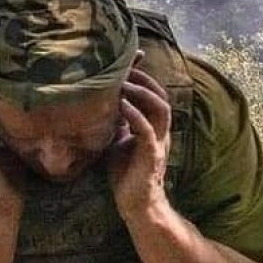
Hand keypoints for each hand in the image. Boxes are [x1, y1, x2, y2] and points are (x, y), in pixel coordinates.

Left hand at [109, 68, 172, 217]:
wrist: (135, 203)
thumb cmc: (126, 172)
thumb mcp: (117, 140)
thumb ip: (116, 122)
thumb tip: (102, 103)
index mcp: (152, 126)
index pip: (154, 94)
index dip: (145, 76)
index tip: (131, 59)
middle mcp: (159, 131)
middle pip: (160, 96)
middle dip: (144, 79)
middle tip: (124, 68)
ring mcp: (157, 142)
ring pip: (160, 109)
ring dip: (142, 93)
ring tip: (124, 84)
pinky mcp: (151, 156)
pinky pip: (147, 131)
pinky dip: (136, 116)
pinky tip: (121, 105)